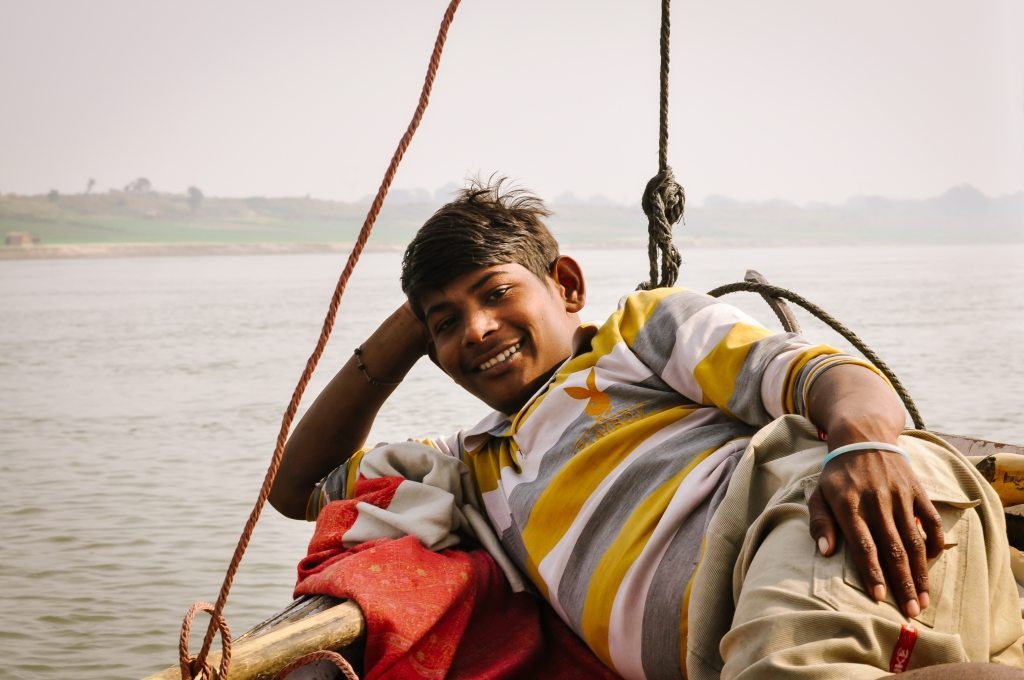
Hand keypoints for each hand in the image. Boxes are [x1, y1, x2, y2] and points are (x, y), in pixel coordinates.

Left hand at [808, 447, 943, 618]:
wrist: (862, 436)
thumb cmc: (837, 474)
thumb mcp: (819, 494)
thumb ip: (820, 522)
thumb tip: (824, 552)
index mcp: (849, 505)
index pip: (863, 545)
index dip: (872, 573)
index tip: (880, 598)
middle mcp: (876, 501)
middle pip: (893, 549)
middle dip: (902, 583)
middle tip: (910, 612)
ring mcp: (899, 496)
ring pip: (914, 540)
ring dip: (920, 572)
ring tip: (923, 598)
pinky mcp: (917, 490)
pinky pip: (931, 520)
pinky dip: (934, 542)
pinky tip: (932, 561)